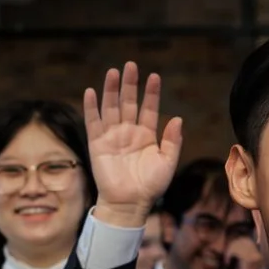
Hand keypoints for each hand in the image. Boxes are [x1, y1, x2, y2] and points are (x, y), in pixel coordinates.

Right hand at [85, 62, 182, 229]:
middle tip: (131, 65)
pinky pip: (93, 122)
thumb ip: (172, 141)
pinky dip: (91, 107)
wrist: (129, 204)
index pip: (149, 108)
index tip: (154, 77)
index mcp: (147, 135)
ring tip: (113, 72)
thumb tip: (178, 119)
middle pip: (128, 102)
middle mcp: (129, 132)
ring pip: (111, 108)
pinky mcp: (97, 144)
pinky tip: (90, 91)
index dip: (151, 93)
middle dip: (130, 84)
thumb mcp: (167, 163)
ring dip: (111, 90)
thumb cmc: (150, 186)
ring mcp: (112, 136)